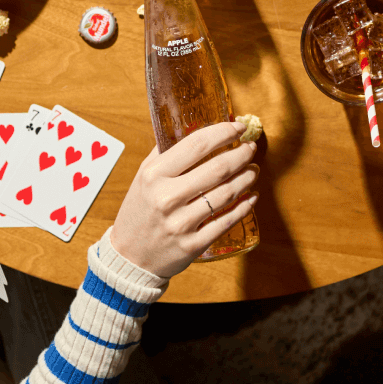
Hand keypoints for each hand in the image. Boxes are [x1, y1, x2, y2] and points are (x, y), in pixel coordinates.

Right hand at [109, 120, 259, 276]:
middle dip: (241, 154)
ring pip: (226, 194)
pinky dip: (244, 207)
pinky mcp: (193, 245)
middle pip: (218, 168)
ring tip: (253, 170)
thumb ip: (165, 152)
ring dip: (246, 178)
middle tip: (250, 148)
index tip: (238, 127)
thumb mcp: (143, 176)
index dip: (223, 132)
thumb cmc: (139, 211)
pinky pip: (226, 221)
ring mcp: (181, 223)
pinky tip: (251, 197)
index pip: (196, 145)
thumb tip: (192, 126)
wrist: (129, 257)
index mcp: (154, 175)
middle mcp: (167, 197)